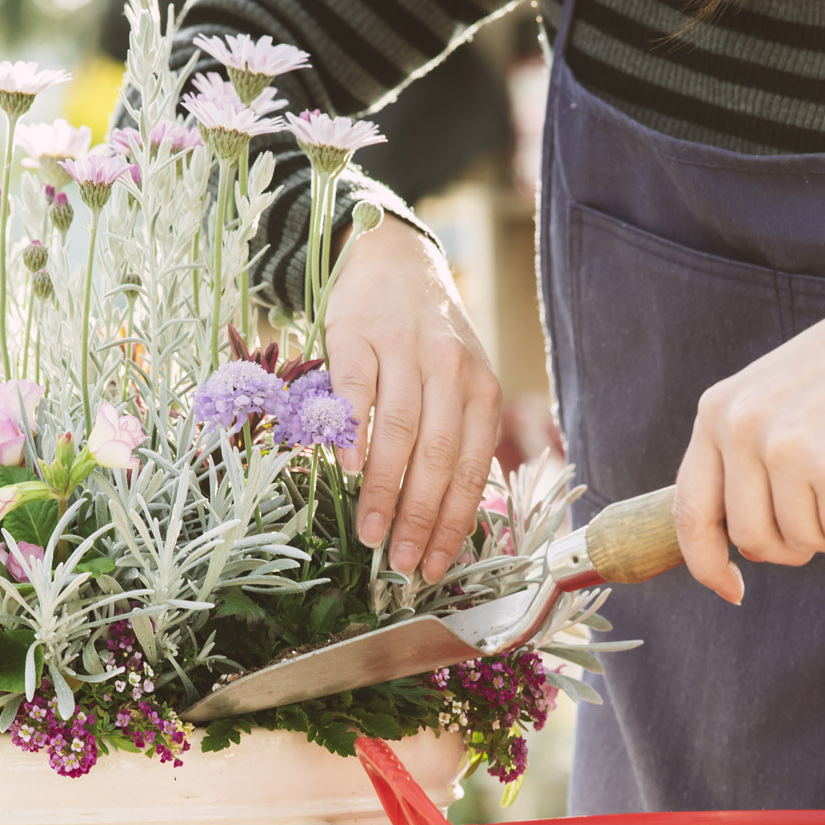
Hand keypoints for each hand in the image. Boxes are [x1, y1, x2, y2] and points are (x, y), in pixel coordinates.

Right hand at [326, 218, 501, 581]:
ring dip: (382, 489)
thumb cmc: (427, 338)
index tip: (435, 566)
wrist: (394, 258)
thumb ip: (456, 435)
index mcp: (481, 389)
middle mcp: (451, 369)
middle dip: (420, 516)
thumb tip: (443, 517)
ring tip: (369, 532)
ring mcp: (404, 349)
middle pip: (438, 455)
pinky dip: (352, 433)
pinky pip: (357, 391)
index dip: (453, 522)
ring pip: (401, 430)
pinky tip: (343, 471)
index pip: (471, 468)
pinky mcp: (359, 335)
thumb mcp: (459, 380)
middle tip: (400, 562)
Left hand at [673, 264, 824, 603]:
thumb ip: (745, 460)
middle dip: (795, 546)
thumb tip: (742, 549)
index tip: (733, 590)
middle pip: (752, 539)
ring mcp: (784, 445)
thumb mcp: (774, 400)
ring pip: (802, 540)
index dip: (707, 564)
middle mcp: (740, 427)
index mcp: (716, 412)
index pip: (689, 512)